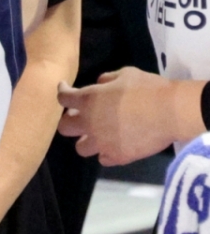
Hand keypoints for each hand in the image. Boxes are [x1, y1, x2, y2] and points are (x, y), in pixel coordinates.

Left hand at [57, 67, 185, 165]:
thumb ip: (106, 79)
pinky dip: (105, 153)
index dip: (62, 91)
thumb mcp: (124, 74)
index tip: (65, 89)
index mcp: (87, 100)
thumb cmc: (147, 88)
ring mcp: (103, 143)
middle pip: (64, 127)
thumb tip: (99, 85)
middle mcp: (89, 123)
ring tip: (96, 135)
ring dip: (86, 140)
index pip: (62, 98)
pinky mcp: (118, 157)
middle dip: (69, 120)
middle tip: (79, 116)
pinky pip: (103, 159)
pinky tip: (113, 145)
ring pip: (80, 148)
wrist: (171, 112)